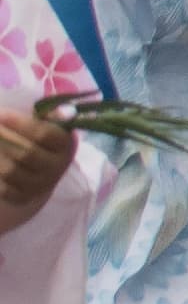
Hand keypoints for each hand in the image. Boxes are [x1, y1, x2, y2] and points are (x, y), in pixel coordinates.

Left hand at [0, 107, 64, 222]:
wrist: (43, 172)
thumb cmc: (44, 141)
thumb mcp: (52, 126)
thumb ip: (53, 115)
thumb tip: (61, 106)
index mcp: (65, 145)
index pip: (44, 134)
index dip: (20, 124)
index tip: (1, 114)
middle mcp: (56, 167)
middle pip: (26, 153)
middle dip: (3, 139)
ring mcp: (40, 185)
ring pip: (11, 171)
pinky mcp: (24, 198)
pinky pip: (3, 189)